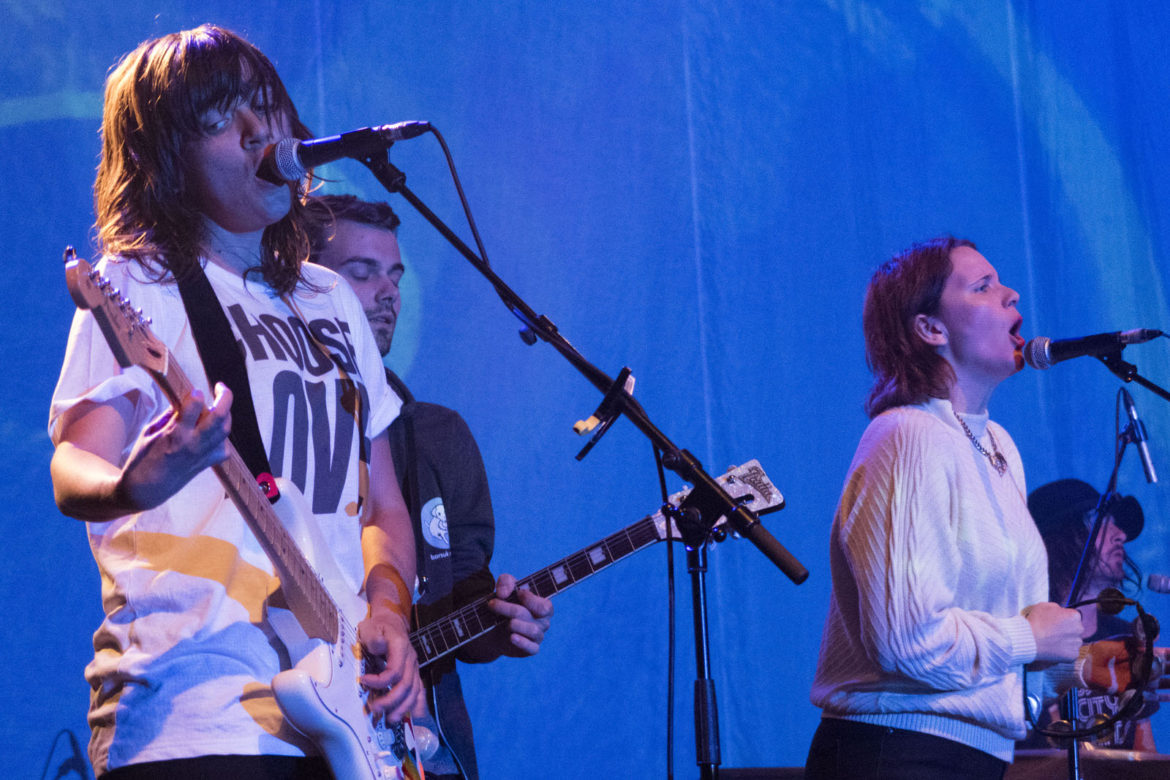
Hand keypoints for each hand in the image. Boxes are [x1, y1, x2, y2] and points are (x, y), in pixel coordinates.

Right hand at [119, 383, 232, 510]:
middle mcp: (193, 443)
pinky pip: (224, 447)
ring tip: (217, 407)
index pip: (194, 405)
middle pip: (219, 415)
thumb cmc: (143, 458)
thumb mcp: (149, 431)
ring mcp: (203, 454)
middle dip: (224, 397)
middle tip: (220, 387)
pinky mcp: (207, 464)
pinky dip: (222, 437)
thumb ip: (170, 415)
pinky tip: (213, 432)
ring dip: (224, 415)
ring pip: (225, 429)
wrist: (146, 490)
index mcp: (175, 433)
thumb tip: (184, 400)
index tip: (194, 391)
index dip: (196, 393)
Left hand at [356, 609, 424, 722]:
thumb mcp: (371, 628)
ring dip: (402, 707)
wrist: (390, 622)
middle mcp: (411, 659)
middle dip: (390, 700)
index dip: (379, 681)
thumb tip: (377, 645)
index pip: (394, 671)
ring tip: (389, 719)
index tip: (363, 681)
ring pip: (414, 691)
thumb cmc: (378, 627)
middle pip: (405, 685)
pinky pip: (419, 691)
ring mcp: (414, 667)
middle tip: (374, 708)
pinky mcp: (413, 673)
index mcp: (401, 648)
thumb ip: (374, 637)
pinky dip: (415, 704)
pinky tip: (412, 715)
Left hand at [486, 573, 552, 656]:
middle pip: (532, 616)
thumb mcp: (506, 588)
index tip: (518, 593)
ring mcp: (538, 636)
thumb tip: (503, 594)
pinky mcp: (530, 649)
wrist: (495, 627)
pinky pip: (532, 648)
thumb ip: (506, 582)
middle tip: (492, 604)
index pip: (545, 606)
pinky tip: (512, 637)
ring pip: (533, 631)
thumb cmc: (506, 603)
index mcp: (543, 606)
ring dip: (515, 625)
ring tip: (503, 622)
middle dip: (511, 609)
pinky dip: (522, 643)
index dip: (532, 600)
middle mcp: (543, 621)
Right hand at [1023, 602, 1082, 662]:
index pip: (1073, 616)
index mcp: (1074, 616)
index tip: (1055, 622)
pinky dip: (1064, 651)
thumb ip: (1056, 608)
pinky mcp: (1073, 654)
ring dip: (1066, 640)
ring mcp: (1077, 643)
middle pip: (1075, 629)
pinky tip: (1053, 648)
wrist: (1030, 639)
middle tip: (1054, 631)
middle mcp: (1079, 629)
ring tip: (1052, 640)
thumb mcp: (1044, 606)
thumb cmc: (1036, 621)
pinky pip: (1070, 652)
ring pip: (1074, 641)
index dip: (1063, 619)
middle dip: (1067, 630)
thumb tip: (1060, 611)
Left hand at [1080, 641, 1168, 692]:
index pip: (1164, 655)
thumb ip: (1137, 641)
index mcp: (1143, 654)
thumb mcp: (1120, 644)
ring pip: (1162, 684)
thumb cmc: (1102, 651)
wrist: (1087, 666)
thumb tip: (1153, 635)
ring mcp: (1141, 680)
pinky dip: (1160, 697)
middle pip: (1166, 670)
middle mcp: (1145, 667)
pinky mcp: (1134, 692)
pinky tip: (1168, 696)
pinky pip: (1151, 697)